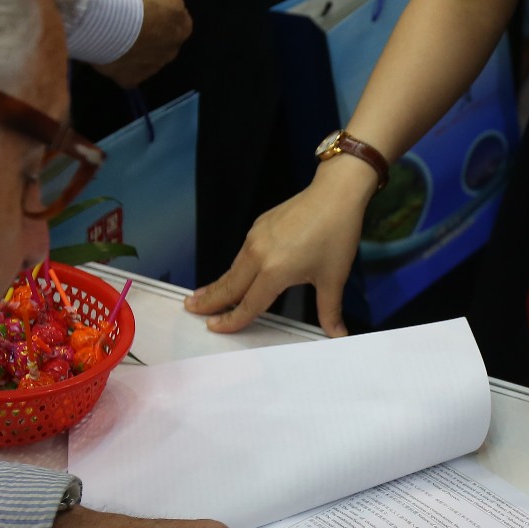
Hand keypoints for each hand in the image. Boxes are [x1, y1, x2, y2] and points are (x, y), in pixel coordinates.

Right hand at [93, 0, 191, 88]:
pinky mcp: (132, 79)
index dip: (158, 11)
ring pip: (144, 57)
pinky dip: (121, 64)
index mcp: (182, 27)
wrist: (111, 20)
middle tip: (128, 20)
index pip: (174, 19)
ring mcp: (152, 68)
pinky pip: (128, 72)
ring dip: (135, 48)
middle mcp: (172, 51)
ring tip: (115, 35)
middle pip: (160, 40)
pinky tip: (110, 52)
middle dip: (148, 32)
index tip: (142, 5)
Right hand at [184, 154, 377, 336]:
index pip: (248, 304)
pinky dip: (233, 268)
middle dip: (209, 301)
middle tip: (190, 309)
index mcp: (274, 271)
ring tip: (203, 295)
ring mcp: (256, 238)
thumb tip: (338, 334)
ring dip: (218, 284)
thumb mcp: (334, 277)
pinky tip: (233, 274)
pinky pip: (241, 254)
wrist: (335, 193)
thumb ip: (330, 310)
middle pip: (229, 286)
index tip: (215, 328)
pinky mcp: (259, 226)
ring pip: (233, 269)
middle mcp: (259, 254)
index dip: (231, 320)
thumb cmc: (336, 233)